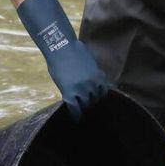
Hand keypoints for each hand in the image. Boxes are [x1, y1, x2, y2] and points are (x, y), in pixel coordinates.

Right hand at [16, 0, 108, 120]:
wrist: (61, 47)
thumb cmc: (73, 50)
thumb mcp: (89, 62)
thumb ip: (93, 73)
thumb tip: (95, 80)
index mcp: (100, 76)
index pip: (103, 93)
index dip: (98, 97)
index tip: (96, 100)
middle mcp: (94, 84)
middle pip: (95, 100)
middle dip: (90, 101)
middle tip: (85, 104)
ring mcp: (82, 90)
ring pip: (86, 104)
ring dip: (82, 106)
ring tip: (79, 109)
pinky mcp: (70, 93)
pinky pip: (75, 109)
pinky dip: (76, 115)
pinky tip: (76, 119)